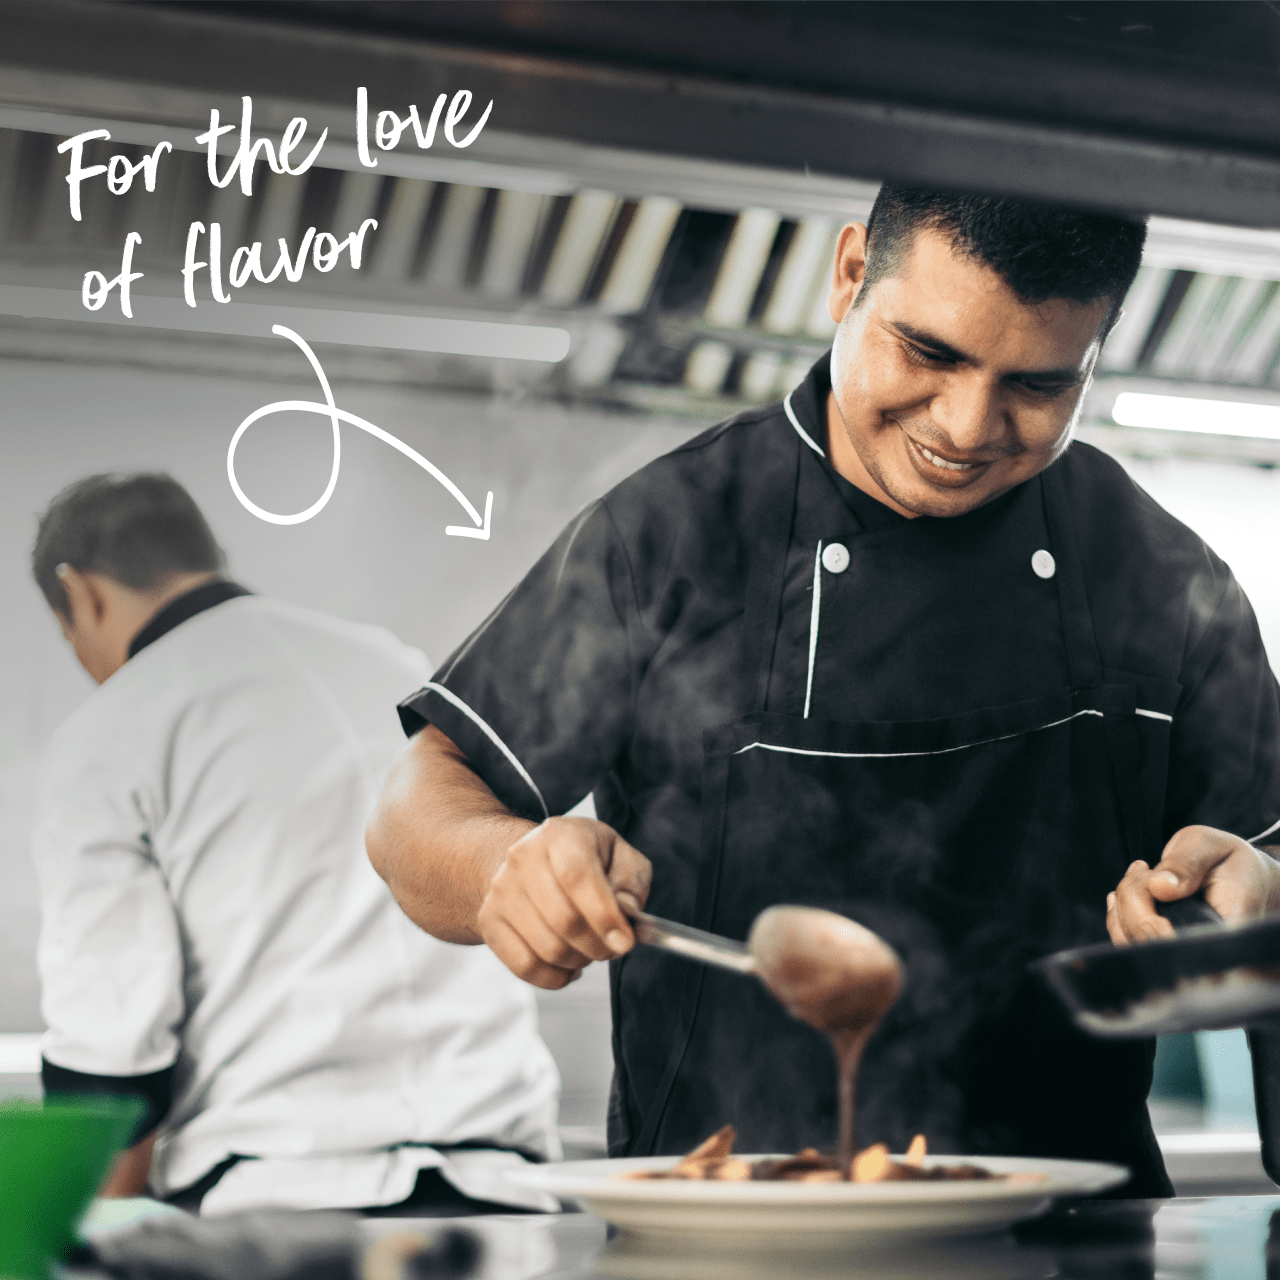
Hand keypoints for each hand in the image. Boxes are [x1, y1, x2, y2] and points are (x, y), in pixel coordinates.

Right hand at [477, 816, 651, 988]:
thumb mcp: (618, 855)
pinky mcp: (489, 920)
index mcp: (560, 835)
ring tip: (589, 951)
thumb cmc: (583, 859)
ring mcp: (502, 890)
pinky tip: (568, 966)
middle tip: (612, 948)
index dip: (603, 915)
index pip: (578, 876)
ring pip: (547, 948)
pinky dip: (554, 977)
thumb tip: (626, 910)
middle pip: (563, 919)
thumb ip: (631, 881)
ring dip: (579, 961)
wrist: (532, 861)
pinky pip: (524, 966)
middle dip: (598, 945)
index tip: (625, 942)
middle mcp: (524, 858)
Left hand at [1106, 824, 1279, 945]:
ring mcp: (1182, 952)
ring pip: (1133, 943)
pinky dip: (1118, 913)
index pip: (1183, 946)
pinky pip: (1129, 940)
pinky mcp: (1164, 948)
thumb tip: (1160, 886)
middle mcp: (1205, 952)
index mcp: (1228, 931)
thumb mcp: (1211, 847)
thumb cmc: (1230, 861)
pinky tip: (1128, 890)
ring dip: (1123, 904)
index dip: (1155, 928)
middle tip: (1145, 869)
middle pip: (1150, 942)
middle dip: (1133, 901)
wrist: (1243, 876)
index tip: (1151, 889)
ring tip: (1141, 874)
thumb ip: (1187, 863)